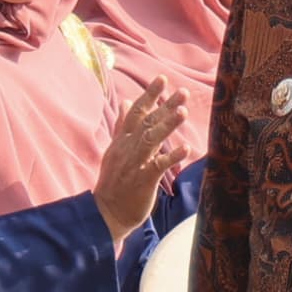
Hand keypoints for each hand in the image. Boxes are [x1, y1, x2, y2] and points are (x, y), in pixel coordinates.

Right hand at [93, 77, 186, 237]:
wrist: (106, 212)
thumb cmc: (114, 182)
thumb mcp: (115, 150)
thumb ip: (123, 126)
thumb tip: (127, 102)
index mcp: (122, 141)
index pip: (136, 113)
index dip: (149, 95)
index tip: (162, 79)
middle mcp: (128, 149)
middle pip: (147, 123)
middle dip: (165, 106)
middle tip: (183, 92)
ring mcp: (134, 164)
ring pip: (151, 140)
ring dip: (167, 125)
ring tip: (183, 112)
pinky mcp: (142, 181)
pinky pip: (158, 166)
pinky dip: (171, 157)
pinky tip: (186, 149)